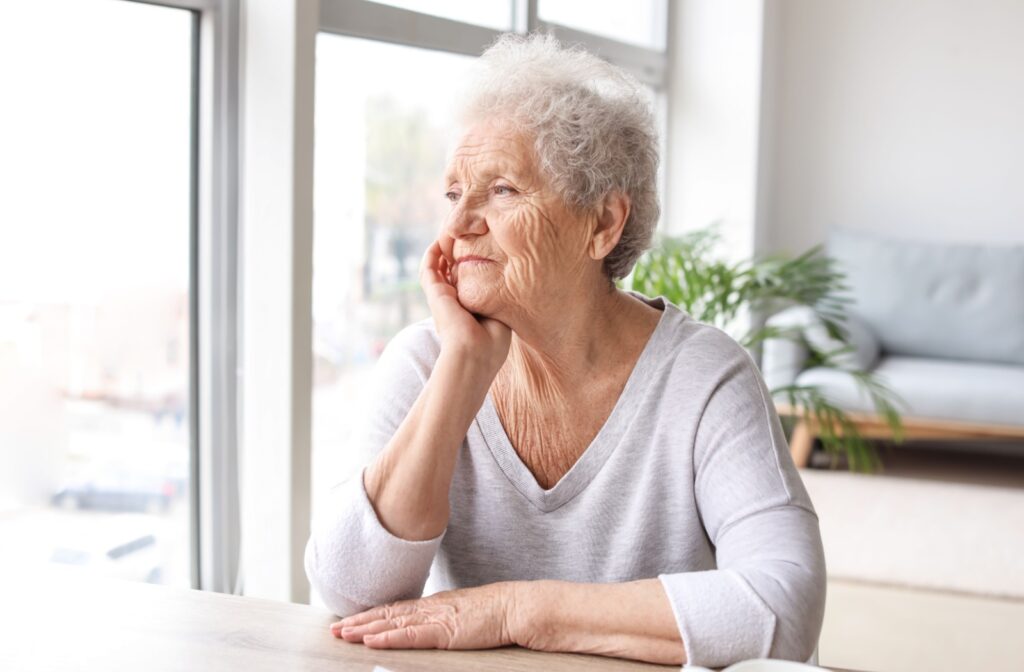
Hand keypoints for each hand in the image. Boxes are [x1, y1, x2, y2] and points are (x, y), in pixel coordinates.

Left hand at [329, 582, 522, 650]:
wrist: (518, 607)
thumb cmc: (498, 612)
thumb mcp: (466, 612)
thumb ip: (448, 617)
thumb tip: (436, 625)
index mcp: (437, 604)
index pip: (398, 608)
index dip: (374, 614)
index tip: (353, 619)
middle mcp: (431, 607)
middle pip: (388, 613)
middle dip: (360, 621)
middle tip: (335, 628)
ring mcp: (437, 618)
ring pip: (393, 622)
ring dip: (365, 629)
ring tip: (343, 634)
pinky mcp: (445, 632)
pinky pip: (410, 635)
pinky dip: (388, 637)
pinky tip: (372, 641)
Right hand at [419, 238, 510, 373]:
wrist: (474, 353)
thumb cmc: (493, 342)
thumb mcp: (500, 315)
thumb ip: (497, 297)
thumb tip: (503, 277)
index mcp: (469, 310)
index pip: (469, 284)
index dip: (474, 267)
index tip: (484, 251)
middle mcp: (455, 302)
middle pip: (453, 272)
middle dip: (458, 255)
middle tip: (466, 237)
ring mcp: (443, 298)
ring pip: (438, 268)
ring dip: (443, 250)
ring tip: (450, 233)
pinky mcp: (435, 293)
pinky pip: (428, 268)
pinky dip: (432, 253)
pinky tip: (440, 240)